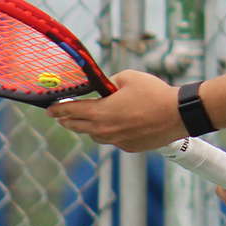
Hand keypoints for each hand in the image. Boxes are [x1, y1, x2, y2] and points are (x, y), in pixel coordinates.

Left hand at [46, 70, 183, 151]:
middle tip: (61, 117)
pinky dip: (110, 133)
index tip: (48, 110)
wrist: (177, 115)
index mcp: (101, 112)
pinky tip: (118, 125)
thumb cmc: (154, 93)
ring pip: (95, 136)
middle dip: (67, 121)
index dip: (58, 109)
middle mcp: (105, 130)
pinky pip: (113, 140)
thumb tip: (106, 88)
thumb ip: (110, 82)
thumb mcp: (128, 77)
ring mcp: (117, 141)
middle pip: (78, 127)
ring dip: (89, 128)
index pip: (71, 111)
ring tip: (89, 121)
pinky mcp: (129, 147)